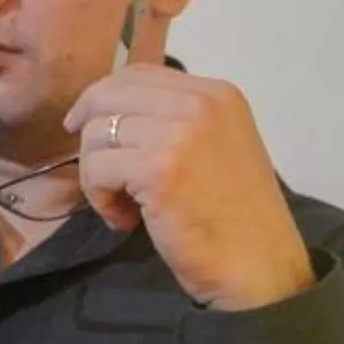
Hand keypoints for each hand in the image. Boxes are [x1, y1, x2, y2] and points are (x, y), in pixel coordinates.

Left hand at [62, 4, 314, 311]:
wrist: (259, 268)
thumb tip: (109, 112)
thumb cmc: (235, 220)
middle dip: (89, 132)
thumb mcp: (216, 149)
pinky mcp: (160, 168)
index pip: (138, 75)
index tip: (84, 125)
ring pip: (98, 134)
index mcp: (218, 94)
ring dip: (98, 176)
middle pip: (110, 94)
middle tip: (95, 171)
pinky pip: (98, 168)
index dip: (101, 98)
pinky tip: (126, 221)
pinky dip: (100, 198)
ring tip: (124, 208)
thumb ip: (175, 123)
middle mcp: (202, 104)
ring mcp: (181, 134)